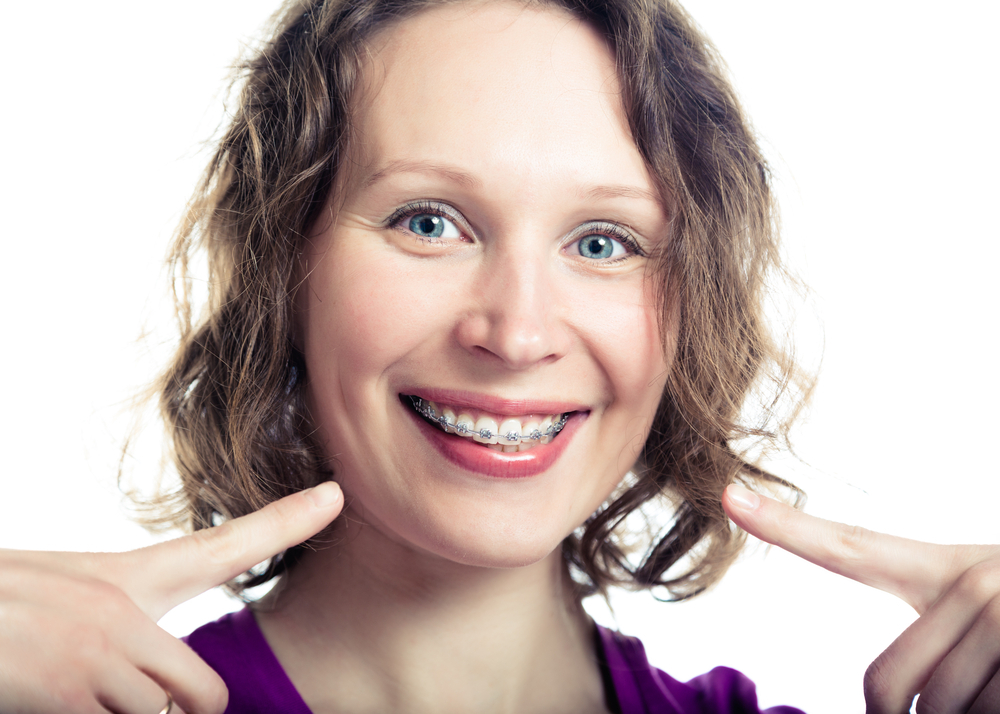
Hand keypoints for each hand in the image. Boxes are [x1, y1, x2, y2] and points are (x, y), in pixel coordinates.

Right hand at [0, 481, 342, 713]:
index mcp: (123, 579)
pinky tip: (51, 698)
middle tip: (135, 708)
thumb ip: (119, 623)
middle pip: (204, 690)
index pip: (226, 544)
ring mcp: (97, 652)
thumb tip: (159, 682)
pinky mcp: (70, 691)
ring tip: (71, 691)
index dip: (287, 521)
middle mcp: (121, 609)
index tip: (338, 496)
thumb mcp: (61, 598)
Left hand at [723, 483, 999, 713]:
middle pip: (886, 683)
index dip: (786, 528)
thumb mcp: (995, 621)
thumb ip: (941, 638)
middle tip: (963, 703)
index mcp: (949, 570)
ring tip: (999, 686)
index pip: (853, 549)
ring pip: (935, 712)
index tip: (730, 498)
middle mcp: (971, 581)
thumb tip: (897, 703)